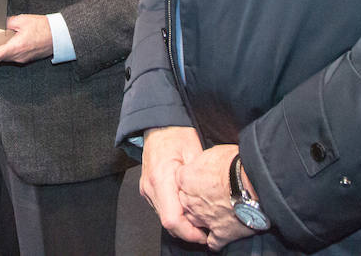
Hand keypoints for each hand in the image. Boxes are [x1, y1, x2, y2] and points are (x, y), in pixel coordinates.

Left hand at [0, 14, 52, 63]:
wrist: (59, 35)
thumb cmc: (44, 28)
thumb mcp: (23, 20)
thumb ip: (9, 22)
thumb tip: (1, 24)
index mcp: (16, 47)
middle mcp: (19, 56)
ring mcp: (24, 59)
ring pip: (6, 58)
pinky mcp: (28, 58)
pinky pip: (14, 57)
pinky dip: (7, 52)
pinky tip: (7, 43)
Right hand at [141, 125, 206, 244]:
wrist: (157, 125)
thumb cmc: (176, 134)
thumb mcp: (195, 152)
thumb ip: (199, 179)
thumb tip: (213, 200)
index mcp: (161, 178)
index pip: (172, 219)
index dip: (189, 232)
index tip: (204, 235)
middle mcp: (150, 187)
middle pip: (168, 223)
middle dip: (187, 232)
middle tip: (207, 232)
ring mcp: (147, 189)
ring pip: (164, 218)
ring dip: (181, 224)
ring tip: (200, 221)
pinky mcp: (147, 189)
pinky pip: (161, 209)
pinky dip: (175, 214)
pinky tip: (188, 209)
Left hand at [177, 143, 255, 249]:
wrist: (253, 183)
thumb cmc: (236, 164)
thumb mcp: (214, 152)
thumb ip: (204, 162)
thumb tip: (206, 164)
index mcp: (186, 178)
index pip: (181, 181)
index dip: (193, 180)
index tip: (202, 179)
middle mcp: (190, 201)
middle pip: (186, 203)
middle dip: (196, 200)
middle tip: (211, 195)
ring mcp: (203, 219)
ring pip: (195, 223)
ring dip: (204, 219)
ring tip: (217, 213)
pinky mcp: (220, 234)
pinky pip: (213, 242)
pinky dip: (217, 238)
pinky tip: (223, 232)